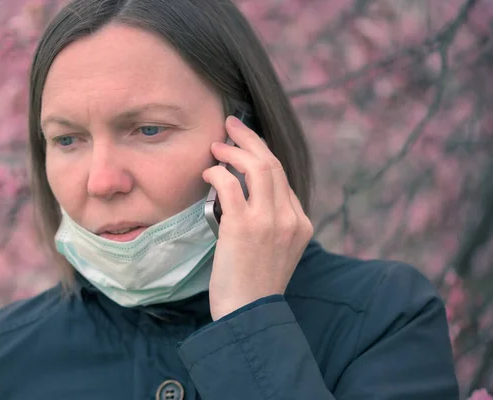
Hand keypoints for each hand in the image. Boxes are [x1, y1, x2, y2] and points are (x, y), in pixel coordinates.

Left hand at [202, 116, 313, 320]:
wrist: (249, 315)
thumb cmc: (254, 284)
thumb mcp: (275, 250)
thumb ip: (269, 221)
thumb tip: (241, 192)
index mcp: (300, 223)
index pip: (282, 177)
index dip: (261, 154)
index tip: (244, 144)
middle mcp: (289, 218)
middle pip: (273, 164)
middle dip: (250, 139)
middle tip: (231, 125)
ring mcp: (269, 221)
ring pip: (258, 167)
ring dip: (234, 150)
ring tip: (216, 146)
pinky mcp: (243, 227)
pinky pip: (231, 185)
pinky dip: (218, 173)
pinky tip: (209, 173)